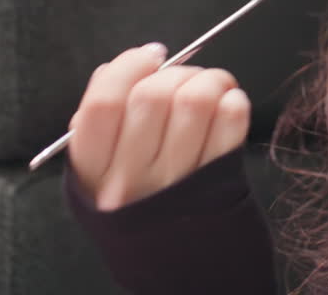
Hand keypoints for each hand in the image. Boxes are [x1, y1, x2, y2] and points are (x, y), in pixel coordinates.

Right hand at [67, 43, 251, 210]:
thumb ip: (102, 120)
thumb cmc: (139, 205)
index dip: (128, 67)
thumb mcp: (100, 172)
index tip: (150, 57)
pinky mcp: (220, 184)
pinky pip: (232, 121)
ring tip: (211, 86)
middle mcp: (132, 181)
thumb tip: (129, 67)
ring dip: (209, 80)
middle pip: (152, 97)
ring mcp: (178, 184)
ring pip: (196, 101)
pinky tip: (228, 105)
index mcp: (94, 172)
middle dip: (174, 72)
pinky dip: (233, 101)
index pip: (103, 103)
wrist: (179, 270)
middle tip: (183, 76)